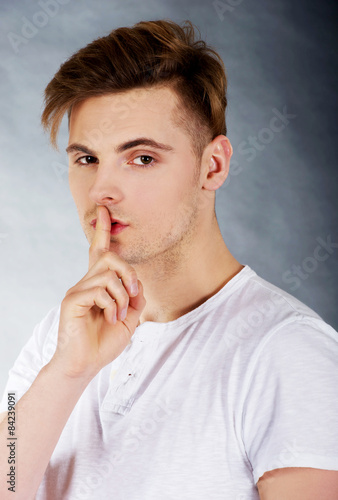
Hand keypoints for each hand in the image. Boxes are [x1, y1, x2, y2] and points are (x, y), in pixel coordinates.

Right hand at [51, 205, 145, 379]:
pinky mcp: (73, 300)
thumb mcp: (129, 318)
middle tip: (134, 295)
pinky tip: (111, 319)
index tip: (105, 211)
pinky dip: (113, 306)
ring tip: (120, 315)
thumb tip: (137, 282)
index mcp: (98, 285)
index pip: (99, 252)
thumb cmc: (104, 342)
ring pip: (108, 275)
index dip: (102, 231)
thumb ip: (135, 297)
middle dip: (129, 273)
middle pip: (109, 257)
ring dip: (123, 297)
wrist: (85, 364)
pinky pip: (100, 290)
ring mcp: (77, 290)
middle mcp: (85, 283)